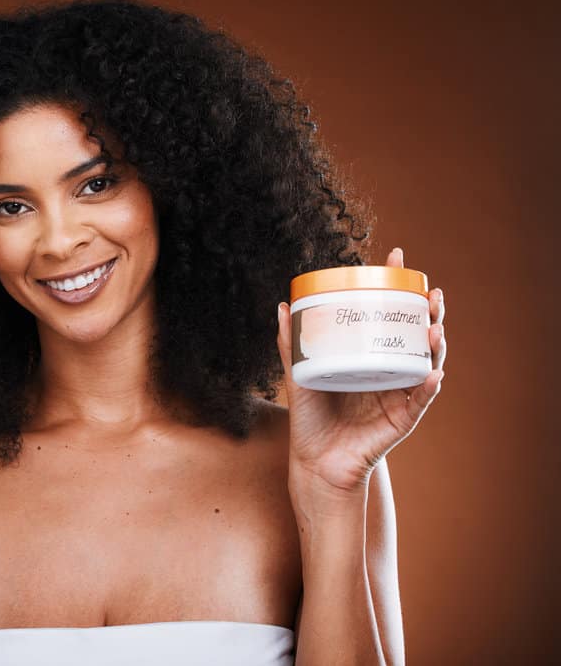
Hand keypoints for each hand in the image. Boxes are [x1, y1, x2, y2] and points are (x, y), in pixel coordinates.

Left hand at [276, 247, 446, 494]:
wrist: (315, 461)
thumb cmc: (311, 419)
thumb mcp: (298, 375)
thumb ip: (292, 344)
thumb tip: (284, 306)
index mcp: (368, 356)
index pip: (387, 315)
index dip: (397, 287)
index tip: (396, 257)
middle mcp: (389, 371)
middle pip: (416, 333)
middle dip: (429, 310)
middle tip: (429, 293)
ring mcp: (400, 394)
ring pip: (427, 361)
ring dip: (434, 343)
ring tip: (433, 325)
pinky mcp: (403, 419)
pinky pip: (421, 400)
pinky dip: (428, 386)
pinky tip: (432, 372)